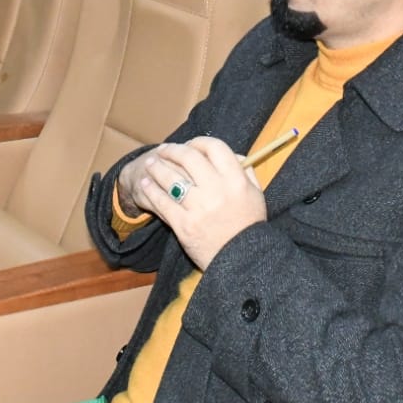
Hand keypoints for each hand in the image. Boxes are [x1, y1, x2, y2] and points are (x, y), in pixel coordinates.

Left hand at [132, 138, 266, 269]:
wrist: (243, 261)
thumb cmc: (249, 226)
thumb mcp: (256, 195)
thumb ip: (245, 171)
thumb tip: (232, 154)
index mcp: (236, 180)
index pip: (215, 147)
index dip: (199, 141)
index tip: (190, 144)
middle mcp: (217, 190)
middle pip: (189, 158)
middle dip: (173, 151)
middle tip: (163, 151)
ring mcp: (199, 208)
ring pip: (171, 179)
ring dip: (157, 168)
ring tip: (150, 164)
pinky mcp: (184, 226)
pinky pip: (162, 203)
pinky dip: (151, 191)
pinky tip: (145, 184)